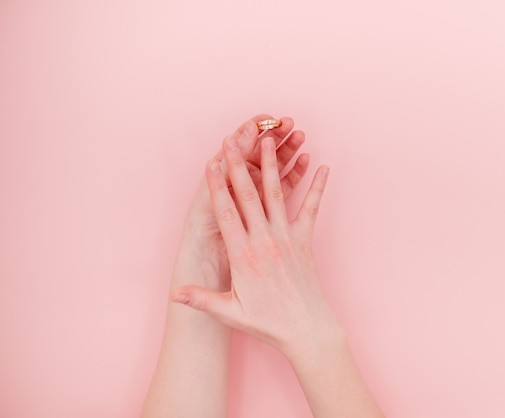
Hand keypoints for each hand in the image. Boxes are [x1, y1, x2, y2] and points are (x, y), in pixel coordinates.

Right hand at [171, 131, 341, 358]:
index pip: (225, 213)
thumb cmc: (268, 323)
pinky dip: (317, 187)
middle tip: (232, 139)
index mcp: (243, 255)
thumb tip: (174, 294)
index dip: (216, 185)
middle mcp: (265, 241)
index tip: (210, 162)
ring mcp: (288, 238)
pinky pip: (312, 208)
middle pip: (248, 195)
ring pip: (277, 195)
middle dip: (238, 165)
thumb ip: (201, 299)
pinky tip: (322, 167)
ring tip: (269, 142)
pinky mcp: (306, 241)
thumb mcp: (230, 312)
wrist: (307, 330)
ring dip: (272, 166)